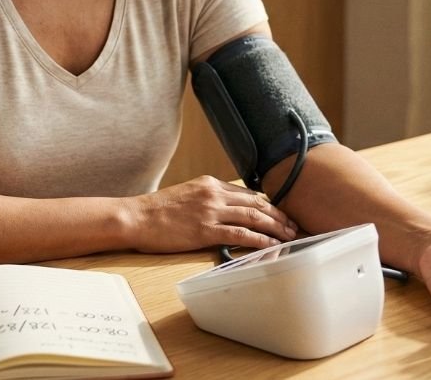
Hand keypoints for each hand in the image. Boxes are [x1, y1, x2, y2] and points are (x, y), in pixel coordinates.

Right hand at [125, 176, 296, 252]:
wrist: (136, 217)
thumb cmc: (157, 211)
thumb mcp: (186, 195)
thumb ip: (207, 199)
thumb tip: (226, 210)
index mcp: (210, 183)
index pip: (248, 193)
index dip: (269, 205)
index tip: (281, 215)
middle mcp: (214, 193)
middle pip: (257, 203)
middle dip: (279, 216)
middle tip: (294, 226)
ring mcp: (210, 211)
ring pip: (253, 217)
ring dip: (275, 228)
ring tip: (289, 237)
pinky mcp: (205, 230)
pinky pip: (240, 235)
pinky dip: (259, 240)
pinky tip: (270, 246)